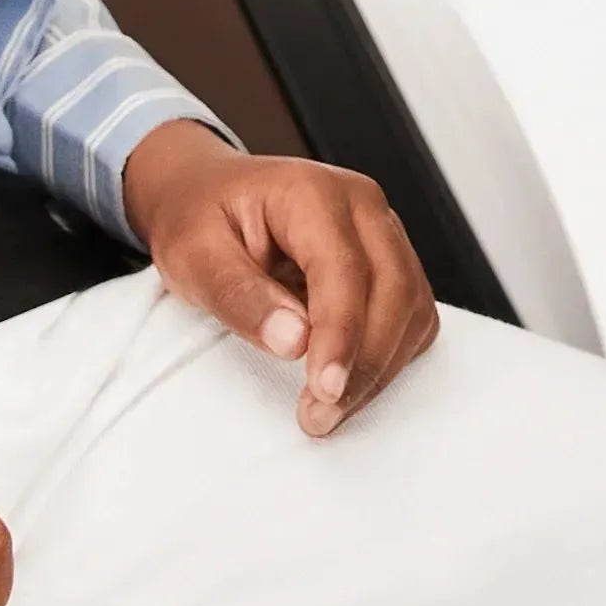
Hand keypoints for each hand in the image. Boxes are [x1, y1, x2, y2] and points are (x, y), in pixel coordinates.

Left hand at [123, 119, 437, 434]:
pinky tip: (347, 380)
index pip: (344, 269)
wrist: (206, 195)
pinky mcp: (390, 261)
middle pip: (394, 289)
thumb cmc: (198, 219)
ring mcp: (382, 231)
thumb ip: (240, 296)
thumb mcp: (194, 256)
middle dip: (364, 362)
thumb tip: (293, 340)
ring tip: (326, 409)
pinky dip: (387, 356)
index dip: (340, 335)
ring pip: (412, 307)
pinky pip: (411, 315)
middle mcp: (360, 204)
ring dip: (379, 366)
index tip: (324, 389)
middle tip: (320, 414)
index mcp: (310, 191)